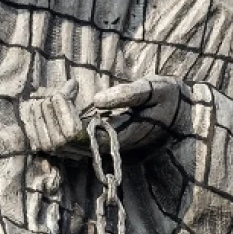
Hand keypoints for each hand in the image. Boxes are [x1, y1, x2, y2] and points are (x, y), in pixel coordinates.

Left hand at [21, 76, 191, 159]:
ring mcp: (98, 144)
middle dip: (51, 113)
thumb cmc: (168, 98)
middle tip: (64, 87)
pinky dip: (57, 117)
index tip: (70, 87)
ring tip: (63, 89)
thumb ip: (128, 94)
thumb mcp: (154, 89)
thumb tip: (96, 100)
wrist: (181, 115)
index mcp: (116, 137)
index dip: (62, 112)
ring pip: (58, 143)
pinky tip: (68, 93)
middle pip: (59, 142)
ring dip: (51, 116)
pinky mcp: (96, 138)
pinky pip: (65, 137)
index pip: (73, 135)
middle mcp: (103, 146)